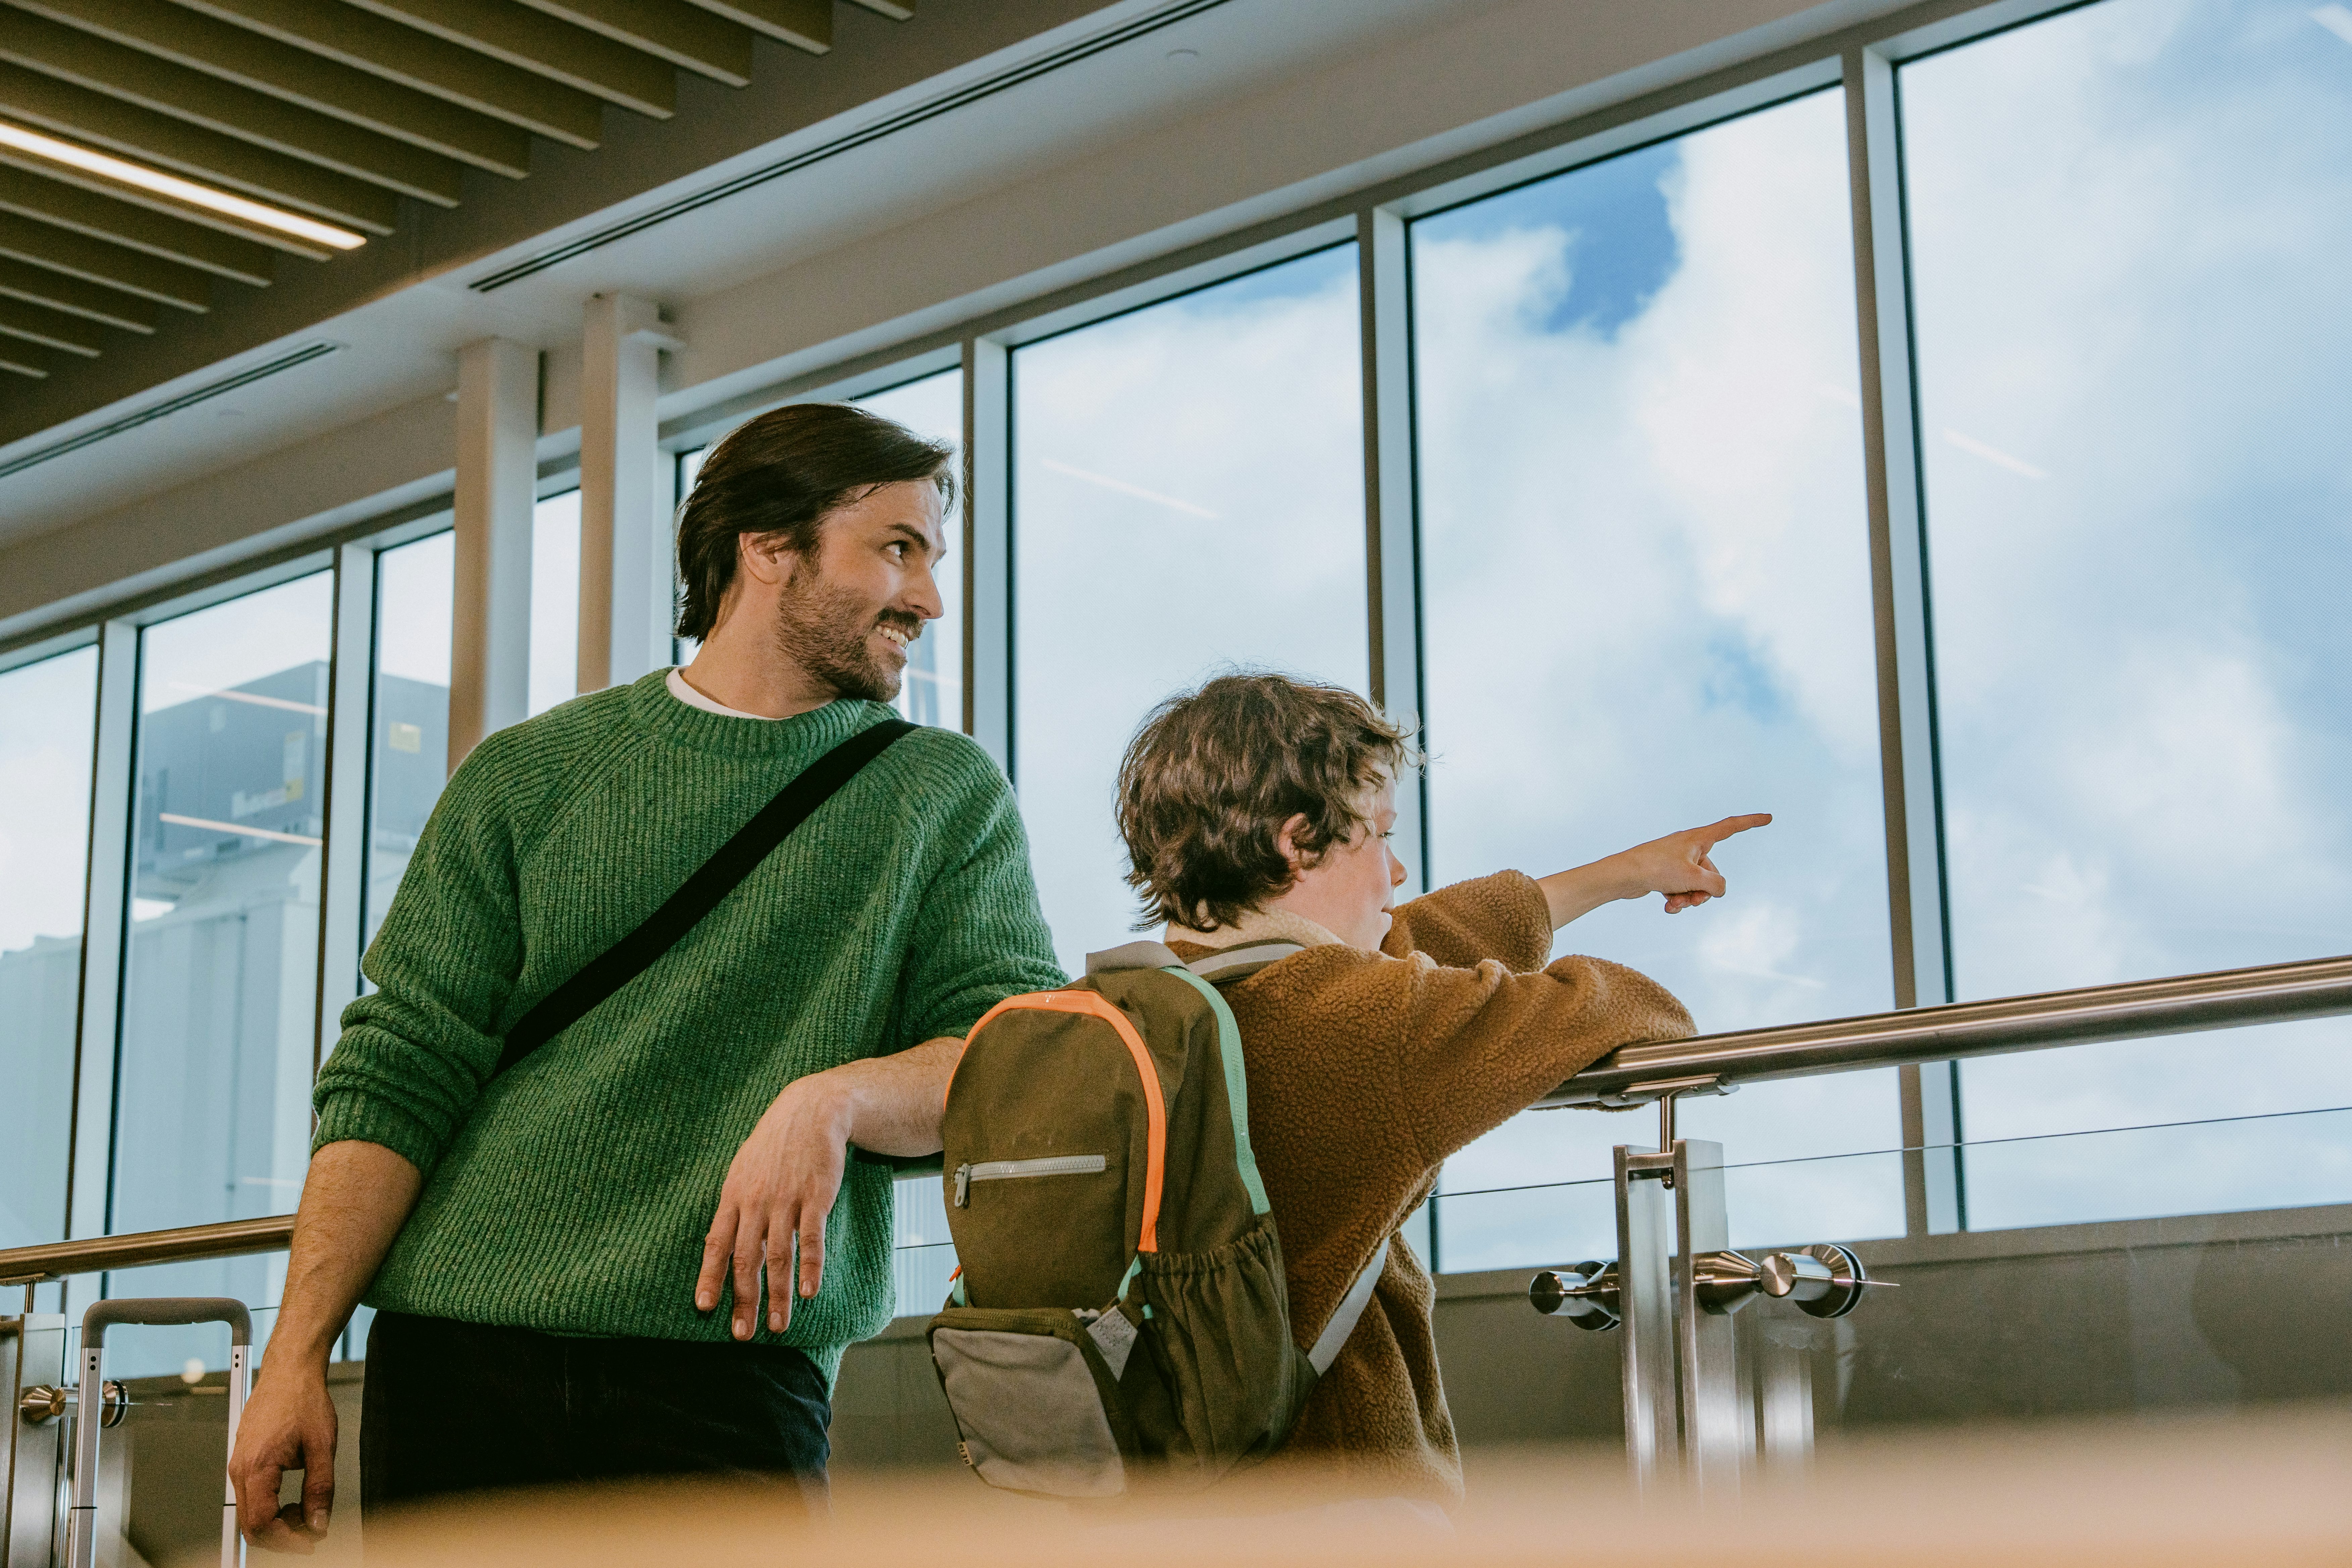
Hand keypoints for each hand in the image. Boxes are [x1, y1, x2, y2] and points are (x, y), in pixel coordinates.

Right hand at [230, 1356, 336, 1553]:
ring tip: (307, 1512)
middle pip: (250, 1525)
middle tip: (311, 1533)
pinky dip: (272, 1507)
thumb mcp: (323, 1447)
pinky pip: (252, 1497)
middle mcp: (240, 1469)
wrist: (289, 1371)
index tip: (310, 1544)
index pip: (261, 1523)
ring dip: (278, 1522)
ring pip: (250, 1513)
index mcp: (256, 1467)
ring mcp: (239, 1466)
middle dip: (281, 1536)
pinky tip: (295, 1499)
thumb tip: (318, 1524)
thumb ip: (320, 1489)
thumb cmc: (303, 1399)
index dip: (286, 1541)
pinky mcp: (244, 1462)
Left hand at [696, 1073, 851, 1338]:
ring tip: (777, 1325)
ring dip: (777, 1293)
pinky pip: (811, 1237)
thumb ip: (735, 1205)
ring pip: (778, 1255)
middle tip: (743, 1334)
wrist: (812, 1110)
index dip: (710, 1276)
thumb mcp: (744, 1169)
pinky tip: (809, 1291)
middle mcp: (755, 1201)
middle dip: (743, 1299)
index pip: (716, 1242)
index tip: (704, 1307)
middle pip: (746, 1258)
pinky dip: (810, 1266)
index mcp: (733, 1196)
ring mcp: (785, 1199)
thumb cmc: (775, 1144)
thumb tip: (724, 1241)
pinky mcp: (815, 1196)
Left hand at [1614, 813, 1772, 912]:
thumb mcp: (1694, 878)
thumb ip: (1716, 885)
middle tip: (1691, 897)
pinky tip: (1667, 906)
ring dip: (1690, 898)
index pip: (1731, 827)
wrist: (1622, 876)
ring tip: (1675, 902)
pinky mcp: (1667, 874)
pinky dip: (1678, 900)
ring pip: (1698, 885)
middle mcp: (1689, 846)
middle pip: (1713, 872)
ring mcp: (1678, 861)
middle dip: (1705, 890)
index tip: (1769, 817)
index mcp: (1699, 838)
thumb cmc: (1657, 869)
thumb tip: (1718, 890)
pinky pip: (1683, 890)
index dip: (1751, 822)